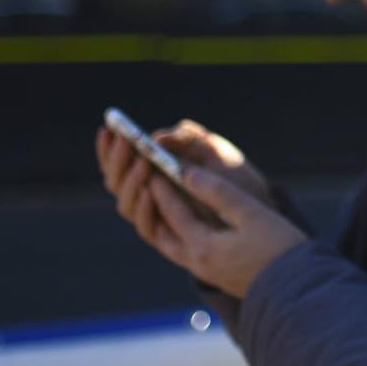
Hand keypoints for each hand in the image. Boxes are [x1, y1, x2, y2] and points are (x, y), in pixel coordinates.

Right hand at [95, 117, 272, 238]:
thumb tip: (157, 138)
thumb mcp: (213, 148)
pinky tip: (151, 190)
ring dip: (130, 182)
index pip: (119, 163)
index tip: (107, 129)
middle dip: (117, 162)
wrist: (259, 206)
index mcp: (153, 172)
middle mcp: (149, 196)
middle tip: (126, 143)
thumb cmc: (232, 175)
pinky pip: (146, 227)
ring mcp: (158, 216)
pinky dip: (145, 209)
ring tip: (144, 162)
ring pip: (126, 204)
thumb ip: (187, 138)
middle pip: (116, 183)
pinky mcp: (170, 236)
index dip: (109, 149)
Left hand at [143, 166, 307, 298]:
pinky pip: (184, 253)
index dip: (162, 187)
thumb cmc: (278, 246)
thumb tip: (187, 173)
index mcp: (203, 247)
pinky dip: (177, 235)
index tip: (152, 167)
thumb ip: (217, 191)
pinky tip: (187, 225)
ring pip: (171, 246)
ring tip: (162, 203)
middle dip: (155, 207)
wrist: (297, 288)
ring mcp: (207, 272)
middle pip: (162, 233)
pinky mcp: (217, 276)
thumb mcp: (250, 212)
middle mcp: (198, 263)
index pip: (173, 212)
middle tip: (150, 183)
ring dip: (163, 223)